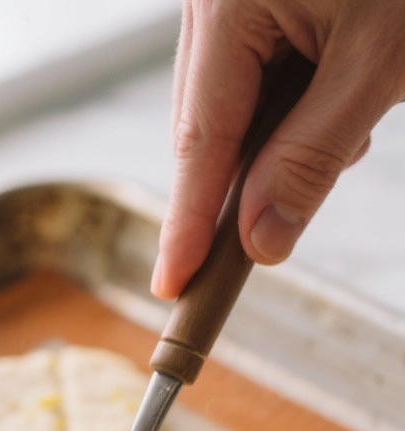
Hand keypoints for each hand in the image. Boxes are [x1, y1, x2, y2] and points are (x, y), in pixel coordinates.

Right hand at [153, 0, 404, 297]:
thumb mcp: (375, 63)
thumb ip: (311, 158)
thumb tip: (261, 242)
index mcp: (228, 3)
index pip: (200, 140)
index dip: (188, 221)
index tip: (173, 284)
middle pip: (205, 125)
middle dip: (246, 178)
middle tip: (269, 231)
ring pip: (232, 104)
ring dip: (282, 138)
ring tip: (353, 114)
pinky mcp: (250, 0)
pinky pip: (254, 72)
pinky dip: (293, 101)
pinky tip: (341, 90)